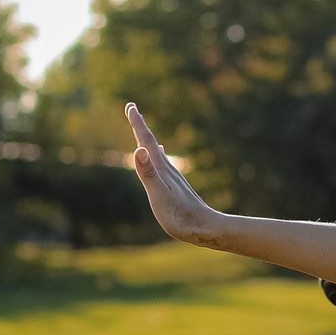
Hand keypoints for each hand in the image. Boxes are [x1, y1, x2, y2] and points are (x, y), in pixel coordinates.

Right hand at [124, 103, 222, 243]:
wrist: (205, 228)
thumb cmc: (180, 216)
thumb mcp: (159, 195)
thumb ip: (148, 174)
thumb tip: (139, 150)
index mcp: (161, 170)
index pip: (147, 141)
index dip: (138, 123)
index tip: (131, 106)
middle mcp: (167, 169)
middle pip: (151, 142)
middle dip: (140, 126)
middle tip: (132, 109)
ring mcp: (172, 177)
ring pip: (157, 152)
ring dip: (148, 139)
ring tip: (142, 131)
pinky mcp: (175, 186)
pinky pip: (163, 163)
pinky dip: (157, 154)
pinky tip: (161, 154)